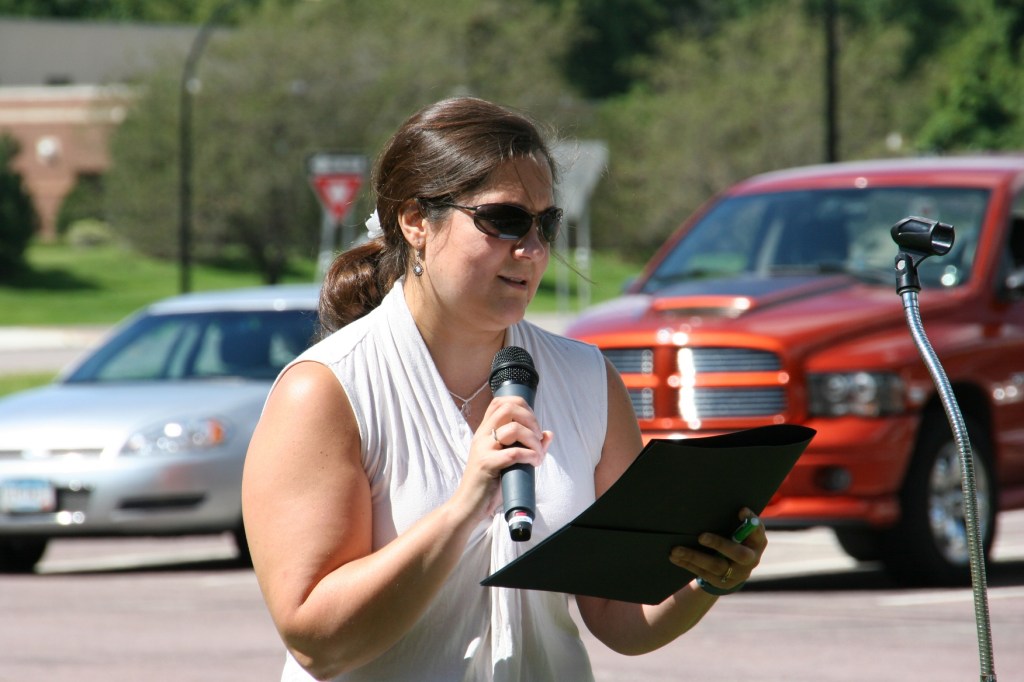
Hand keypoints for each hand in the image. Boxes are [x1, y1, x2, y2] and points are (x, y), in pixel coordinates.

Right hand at [452, 395, 551, 521]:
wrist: (468, 506)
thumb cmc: (489, 484)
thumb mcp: (508, 461)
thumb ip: (527, 446)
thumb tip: (548, 433)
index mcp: (485, 432)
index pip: (500, 402)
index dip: (522, 406)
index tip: (532, 423)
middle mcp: (482, 435)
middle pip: (508, 408)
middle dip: (531, 420)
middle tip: (538, 437)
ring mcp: (483, 449)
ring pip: (513, 429)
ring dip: (533, 440)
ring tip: (538, 454)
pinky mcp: (487, 464)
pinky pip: (514, 452)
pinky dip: (530, 455)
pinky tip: (534, 463)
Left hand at [667, 508, 765, 590]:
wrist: (733, 569)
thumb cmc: (736, 539)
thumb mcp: (741, 531)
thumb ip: (739, 522)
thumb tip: (733, 507)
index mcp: (757, 544)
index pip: (758, 533)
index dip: (751, 522)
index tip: (740, 510)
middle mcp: (750, 560)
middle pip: (738, 554)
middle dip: (719, 544)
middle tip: (701, 536)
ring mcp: (735, 574)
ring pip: (715, 566)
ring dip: (694, 556)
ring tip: (676, 549)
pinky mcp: (719, 582)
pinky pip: (702, 573)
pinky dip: (686, 563)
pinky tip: (674, 556)